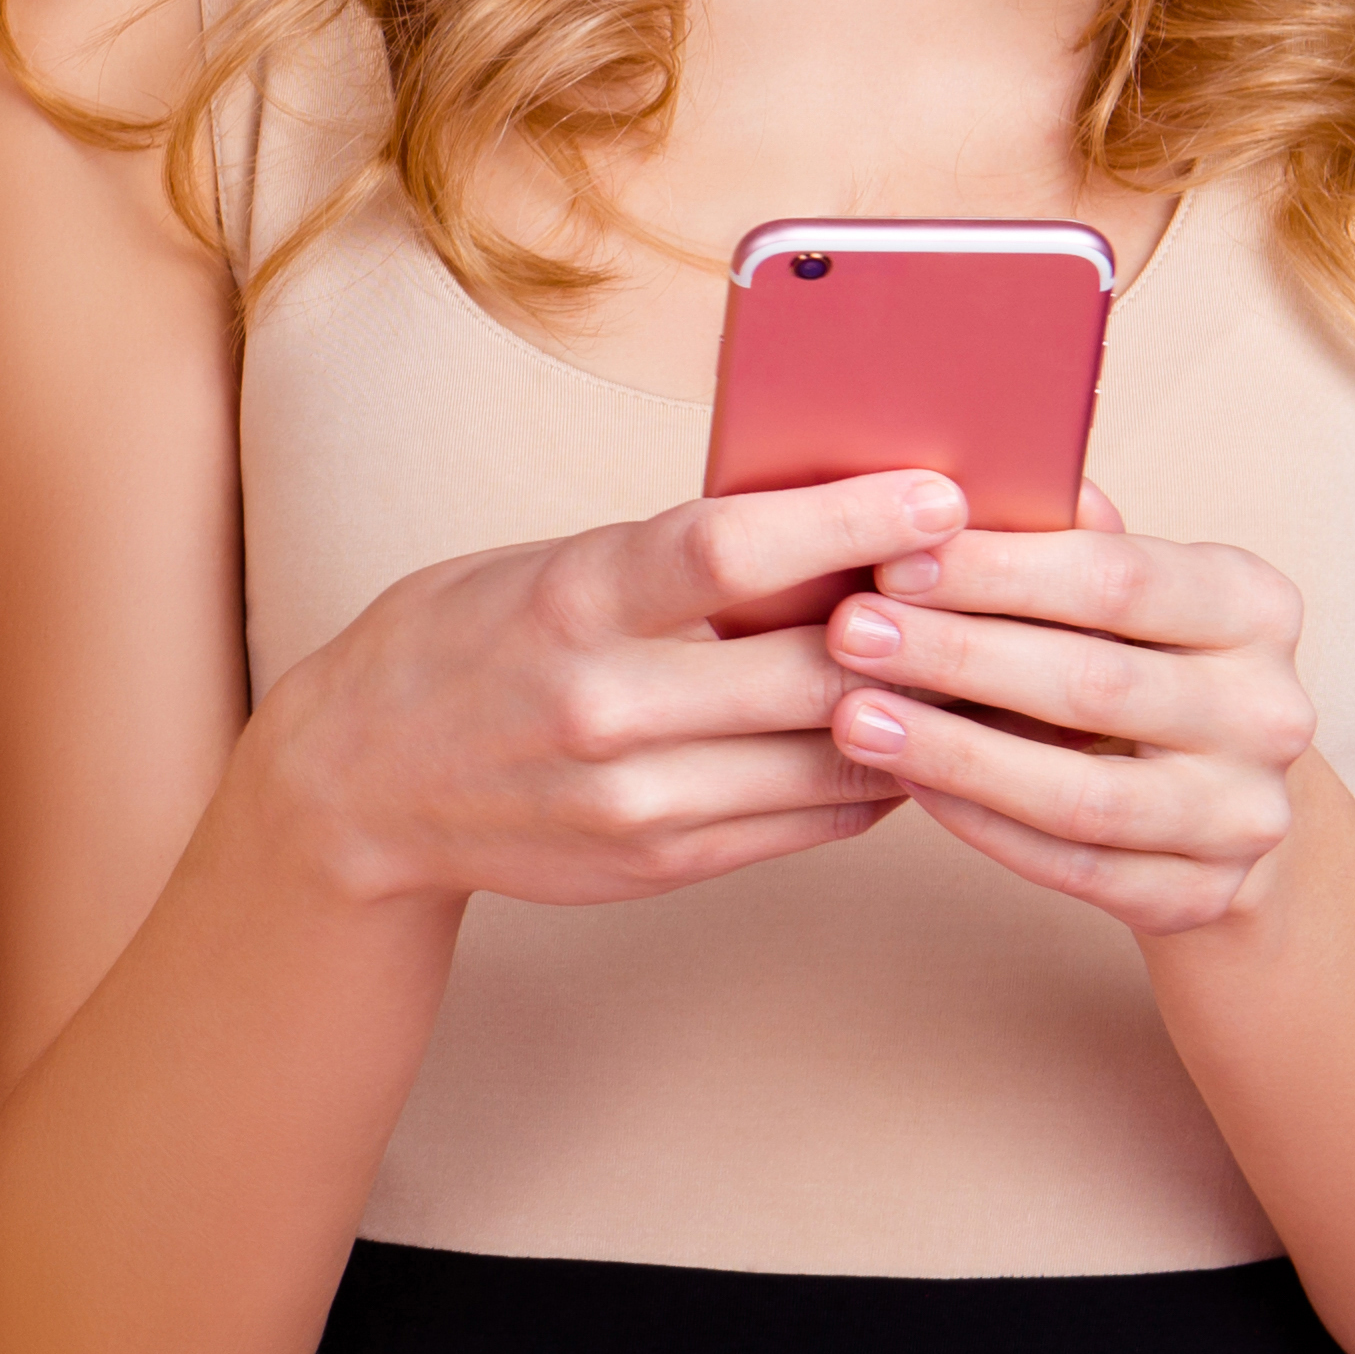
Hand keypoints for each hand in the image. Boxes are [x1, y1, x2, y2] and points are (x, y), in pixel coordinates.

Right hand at [240, 468, 966, 910]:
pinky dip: (871, 772)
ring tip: (974, 658)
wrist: (357, 784)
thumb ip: (667, 558)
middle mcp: (601, 706)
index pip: (729, 550)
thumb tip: (827, 526)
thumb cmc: (460, 642)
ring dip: (915, 708)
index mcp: (568, 600)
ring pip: (834, 755)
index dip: (851, 521)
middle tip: (997, 583)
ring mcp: (635, 799)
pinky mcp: (661, 861)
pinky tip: (898, 729)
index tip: (941, 492)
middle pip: (812, 669)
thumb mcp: (542, 564)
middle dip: (921, 628)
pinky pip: (812, 818)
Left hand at [824, 482, 1319, 935]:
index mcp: (1254, 606)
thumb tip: (967, 471)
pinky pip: (1075, 868)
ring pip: (1083, 792)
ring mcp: (1245, 814)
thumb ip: (1057, 538)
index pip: (1118, 578)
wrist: (1219, 799)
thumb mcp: (1122, 590)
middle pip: (1094, 683)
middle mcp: (1270, 711)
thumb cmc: (1136, 659)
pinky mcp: (1204, 895)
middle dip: (957, 655)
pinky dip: (983, 827)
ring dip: (955, 754)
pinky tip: (906, 787)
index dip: (997, 570)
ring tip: (853, 719)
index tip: (890, 560)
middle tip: (847, 634)